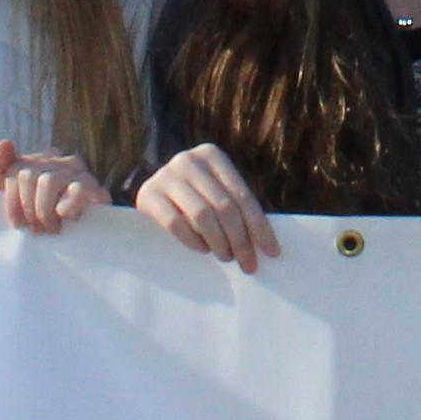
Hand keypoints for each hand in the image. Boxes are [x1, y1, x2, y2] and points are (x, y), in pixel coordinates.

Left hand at [0, 140, 105, 234]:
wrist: (74, 247)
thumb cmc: (37, 220)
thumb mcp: (9, 198)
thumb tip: (4, 143)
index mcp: (39, 160)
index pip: (14, 169)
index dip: (11, 201)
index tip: (17, 223)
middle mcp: (60, 160)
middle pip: (28, 175)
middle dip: (27, 208)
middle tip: (35, 229)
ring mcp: (80, 172)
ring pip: (48, 182)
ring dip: (44, 212)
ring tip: (50, 229)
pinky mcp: (96, 189)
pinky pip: (77, 190)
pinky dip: (67, 208)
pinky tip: (66, 219)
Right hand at [139, 147, 275, 272]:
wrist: (150, 187)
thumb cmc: (194, 193)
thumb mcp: (215, 190)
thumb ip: (235, 207)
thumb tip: (265, 244)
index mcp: (212, 155)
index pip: (242, 195)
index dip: (259, 226)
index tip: (272, 251)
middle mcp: (188, 161)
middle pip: (224, 206)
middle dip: (240, 240)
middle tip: (248, 264)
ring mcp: (165, 176)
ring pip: (202, 215)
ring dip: (219, 242)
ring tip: (226, 257)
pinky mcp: (148, 195)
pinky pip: (175, 223)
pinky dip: (193, 241)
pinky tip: (203, 250)